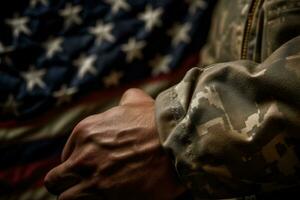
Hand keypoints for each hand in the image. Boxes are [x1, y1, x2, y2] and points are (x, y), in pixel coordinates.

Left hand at [44, 88, 185, 199]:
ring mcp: (91, 179)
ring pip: (65, 198)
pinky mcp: (103, 197)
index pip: (66, 156)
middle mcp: (82, 156)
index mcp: (85, 132)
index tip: (90, 169)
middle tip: (85, 185)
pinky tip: (107, 198)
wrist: (174, 143)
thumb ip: (125, 100)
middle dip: (67, 183)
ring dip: (77, 196)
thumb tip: (124, 103)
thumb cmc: (157, 122)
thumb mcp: (137, 101)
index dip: (76, 164)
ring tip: (95, 194)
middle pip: (56, 180)